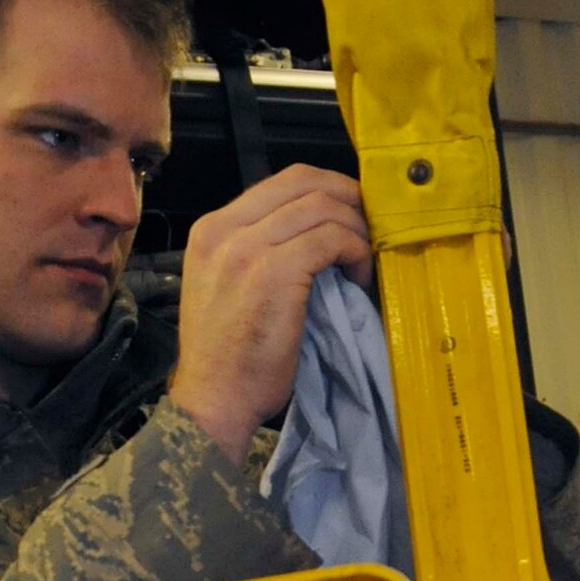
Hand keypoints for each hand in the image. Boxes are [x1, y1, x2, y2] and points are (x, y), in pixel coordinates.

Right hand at [168, 164, 371, 465]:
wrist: (214, 399)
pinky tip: (359, 276)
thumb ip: (257, 248)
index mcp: (211, 229)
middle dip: (347, 197)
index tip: (350, 211)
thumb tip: (315, 228)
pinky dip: (355, 251)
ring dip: (355, 229)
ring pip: (322, 207)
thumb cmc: (228, 354)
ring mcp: (246, 248)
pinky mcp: (273, 272)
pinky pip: (331, 239)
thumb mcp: (227, 284)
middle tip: (368, 226)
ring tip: (362, 260)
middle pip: (302, 181)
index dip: (326, 188)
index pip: (279, 181)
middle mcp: (224, 229)